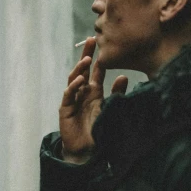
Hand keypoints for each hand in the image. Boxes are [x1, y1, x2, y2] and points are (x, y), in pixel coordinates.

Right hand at [59, 37, 127, 163]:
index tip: (102, 43)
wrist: (87, 151)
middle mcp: (82, 93)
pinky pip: (69, 95)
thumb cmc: (98, 130)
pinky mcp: (66, 109)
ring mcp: (72, 100)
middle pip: (83, 70)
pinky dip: (73, 86)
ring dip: (80, 69)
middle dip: (87, 55)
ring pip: (74, 79)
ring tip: (88, 60)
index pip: (95, 71)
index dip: (98, 58)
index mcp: (93, 92)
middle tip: (92, 40)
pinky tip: (80, 80)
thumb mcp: (110, 109)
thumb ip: (117, 93)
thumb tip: (124, 76)